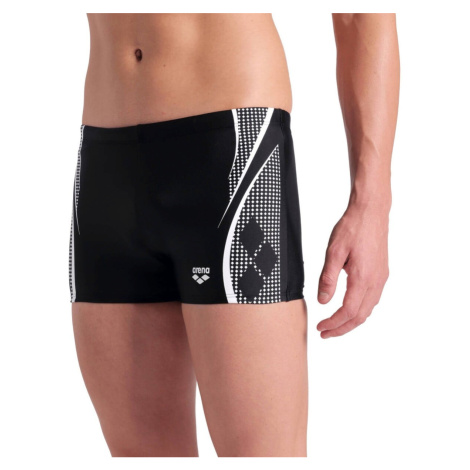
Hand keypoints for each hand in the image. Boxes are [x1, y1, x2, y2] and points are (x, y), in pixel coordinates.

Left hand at [316, 202, 389, 337]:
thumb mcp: (333, 252)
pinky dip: (360, 310)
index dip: (333, 324)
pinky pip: (372, 299)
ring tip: (335, 325)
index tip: (320, 328)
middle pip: (360, 316)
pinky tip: (350, 308)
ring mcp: (381, 278)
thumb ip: (328, 278)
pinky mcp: (382, 272)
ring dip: (351, 321)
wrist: (372, 212)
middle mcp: (375, 281)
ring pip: (368, 309)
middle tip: (325, 333)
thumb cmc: (353, 228)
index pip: (348, 312)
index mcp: (363, 278)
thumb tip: (323, 301)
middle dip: (342, 328)